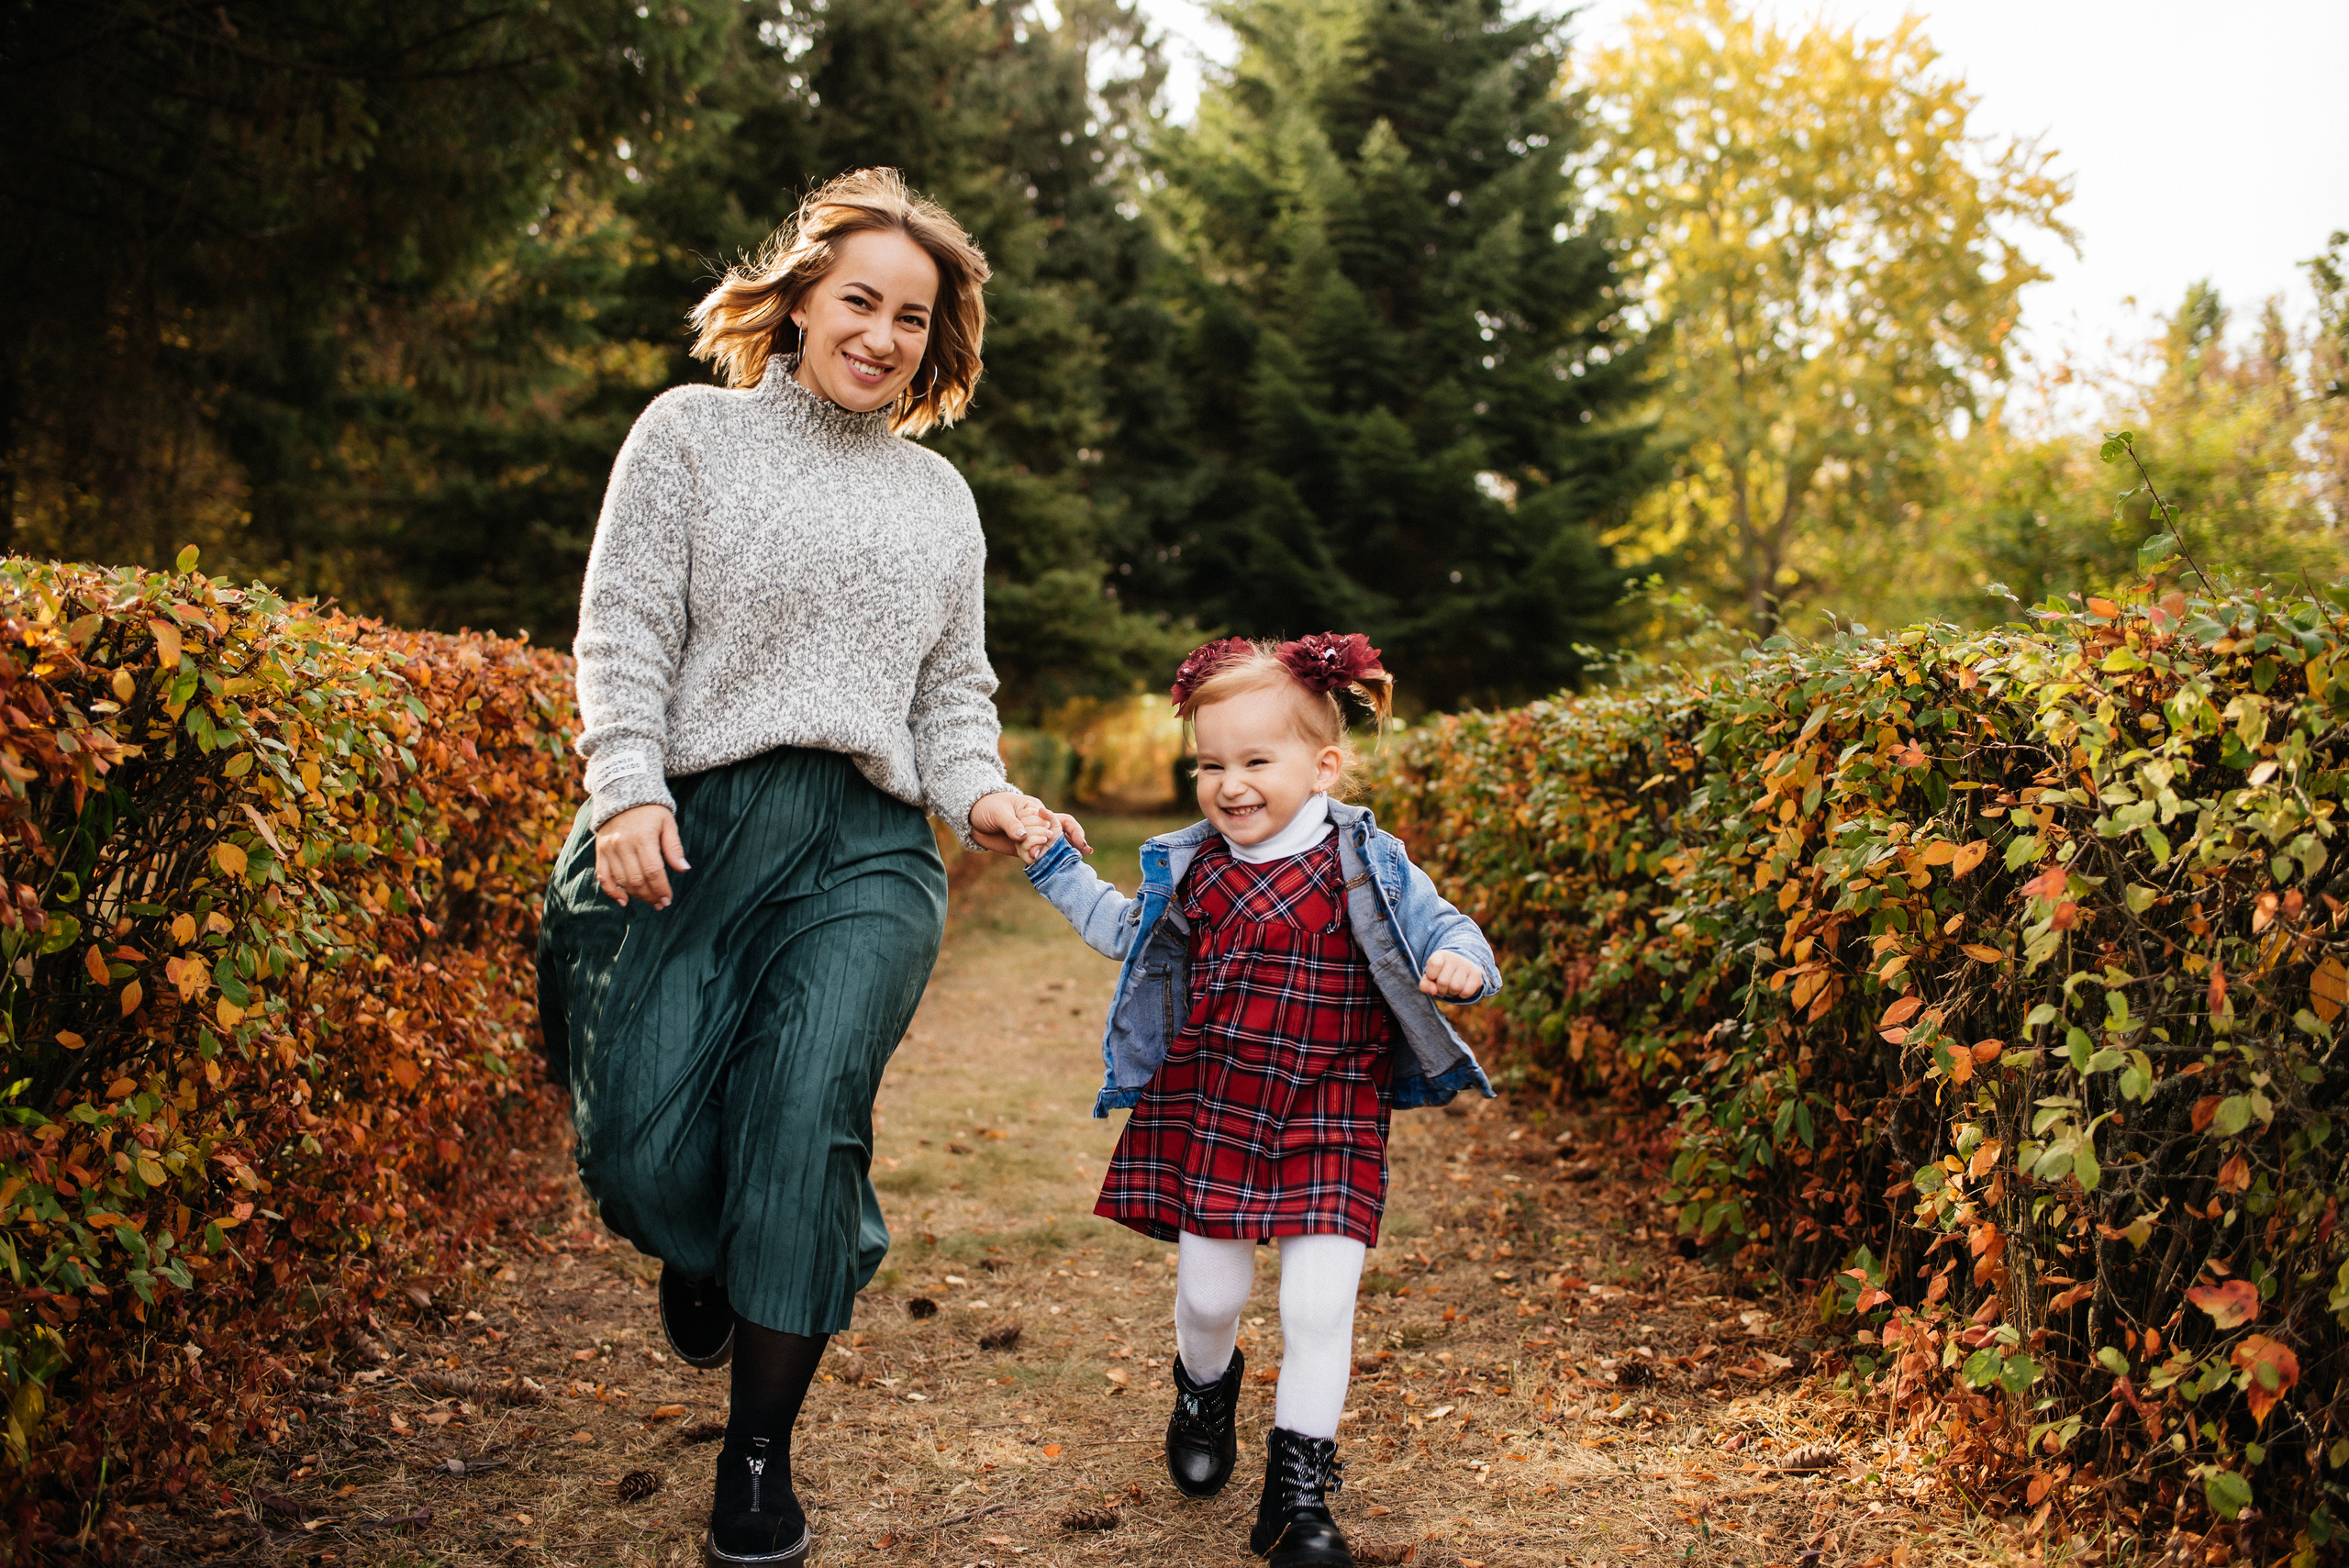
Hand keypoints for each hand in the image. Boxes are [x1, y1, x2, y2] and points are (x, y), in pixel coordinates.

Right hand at [595, 803, 689, 908]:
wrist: (623, 793)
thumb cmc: (651, 810)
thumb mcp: (668, 823)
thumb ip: (674, 847)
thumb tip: (684, 869)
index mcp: (643, 838)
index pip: (653, 872)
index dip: (661, 889)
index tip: (668, 899)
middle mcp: (623, 844)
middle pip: (638, 880)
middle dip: (651, 895)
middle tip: (661, 904)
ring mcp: (609, 849)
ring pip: (622, 881)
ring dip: (637, 895)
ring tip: (649, 900)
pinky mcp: (601, 851)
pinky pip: (603, 876)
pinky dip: (612, 891)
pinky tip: (624, 901)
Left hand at [969, 793, 1090, 857]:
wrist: (972, 818)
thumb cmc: (987, 807)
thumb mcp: (998, 812)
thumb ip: (1011, 824)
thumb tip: (1023, 837)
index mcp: (1036, 809)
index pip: (1059, 819)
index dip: (1070, 829)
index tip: (1076, 840)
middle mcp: (1038, 823)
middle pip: (1063, 833)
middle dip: (1076, 842)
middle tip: (1085, 851)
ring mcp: (1032, 837)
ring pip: (1053, 846)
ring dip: (1065, 854)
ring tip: (1076, 863)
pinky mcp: (1023, 849)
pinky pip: (1037, 857)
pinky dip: (1046, 863)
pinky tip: (1055, 870)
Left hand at [1418, 949, 1484, 999]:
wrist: (1462, 969)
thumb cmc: (1441, 975)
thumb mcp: (1430, 977)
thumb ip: (1425, 985)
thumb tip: (1434, 991)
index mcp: (1440, 955)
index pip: (1434, 964)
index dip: (1431, 975)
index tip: (1433, 975)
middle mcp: (1455, 957)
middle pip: (1443, 982)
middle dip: (1441, 989)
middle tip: (1444, 984)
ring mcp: (1467, 965)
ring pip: (1455, 987)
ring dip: (1452, 992)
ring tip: (1452, 986)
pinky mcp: (1477, 974)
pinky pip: (1467, 992)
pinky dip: (1462, 995)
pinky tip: (1462, 988)